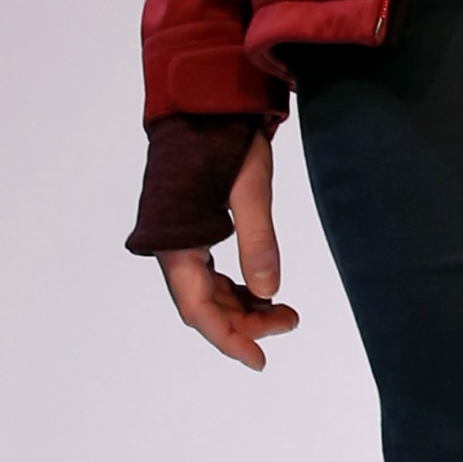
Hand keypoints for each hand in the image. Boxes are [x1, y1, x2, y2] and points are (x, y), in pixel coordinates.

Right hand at [156, 135, 300, 370]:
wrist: (205, 101)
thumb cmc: (225, 139)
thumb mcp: (251, 189)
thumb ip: (258, 241)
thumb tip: (270, 293)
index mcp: (177, 241)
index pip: (198, 308)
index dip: (228, 338)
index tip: (260, 361)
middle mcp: (172, 245)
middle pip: (204, 304)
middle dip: (244, 322)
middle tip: (290, 322)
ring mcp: (181, 237)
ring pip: (209, 290)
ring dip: (243, 306)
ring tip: (286, 312)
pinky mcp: (192, 228)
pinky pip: (211, 271)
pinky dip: (238, 286)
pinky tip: (264, 291)